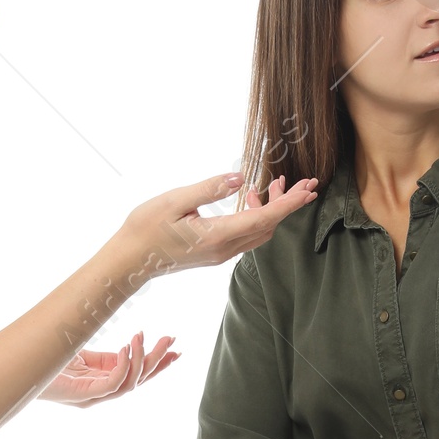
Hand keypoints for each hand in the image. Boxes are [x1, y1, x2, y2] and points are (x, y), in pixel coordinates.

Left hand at [40, 329, 177, 402]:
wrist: (18, 367)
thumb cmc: (45, 357)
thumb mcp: (80, 346)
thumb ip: (100, 345)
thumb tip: (118, 324)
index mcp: (101, 379)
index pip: (136, 373)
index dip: (156, 362)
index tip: (174, 347)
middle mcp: (100, 391)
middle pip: (139, 380)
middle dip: (157, 360)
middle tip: (171, 340)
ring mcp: (93, 396)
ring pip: (130, 383)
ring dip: (141, 359)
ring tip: (143, 336)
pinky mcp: (83, 396)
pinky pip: (113, 384)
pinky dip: (123, 366)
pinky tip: (126, 348)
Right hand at [118, 171, 319, 279]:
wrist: (129, 260)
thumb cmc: (146, 228)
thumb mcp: (175, 201)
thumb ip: (209, 189)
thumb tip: (239, 178)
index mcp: (217, 235)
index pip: (264, 219)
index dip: (289, 204)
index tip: (309, 190)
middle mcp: (224, 249)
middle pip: (267, 226)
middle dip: (287, 204)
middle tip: (303, 182)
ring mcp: (220, 254)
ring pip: (258, 232)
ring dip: (271, 209)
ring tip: (273, 184)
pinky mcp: (214, 253)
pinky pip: (245, 236)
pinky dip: (255, 216)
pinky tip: (247, 198)